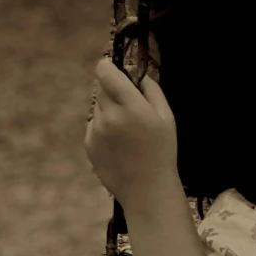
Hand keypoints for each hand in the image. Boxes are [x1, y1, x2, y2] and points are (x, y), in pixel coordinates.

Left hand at [84, 55, 179, 207]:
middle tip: (129, 106)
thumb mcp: (166, 118)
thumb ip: (152, 90)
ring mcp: (96, 131)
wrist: (146, 189)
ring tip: (127, 132)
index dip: (107, 66)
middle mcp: (109, 116)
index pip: (106, 73)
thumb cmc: (162, 152)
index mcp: (130, 106)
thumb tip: (138, 74)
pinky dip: (103, 128)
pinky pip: (94, 126)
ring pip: (98, 108)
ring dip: (109, 110)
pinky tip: (119, 144)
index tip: (112, 67)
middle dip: (113, 91)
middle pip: (102, 89)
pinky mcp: (88, 144)